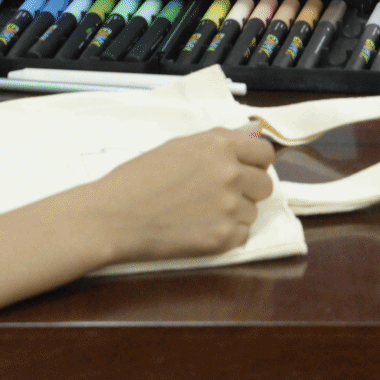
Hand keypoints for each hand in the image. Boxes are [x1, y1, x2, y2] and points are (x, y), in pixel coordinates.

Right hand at [84, 127, 276, 262]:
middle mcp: (230, 173)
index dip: (256, 163)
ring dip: (235, 213)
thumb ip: (216, 144)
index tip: (247, 170)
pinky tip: (200, 229)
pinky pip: (242, 235)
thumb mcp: (179, 146)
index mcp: (220, 145)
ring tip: (202, 213)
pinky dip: (226, 234)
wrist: (114, 215)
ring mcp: (229, 207)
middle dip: (249, 190)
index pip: (265, 153)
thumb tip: (246, 141)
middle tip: (222, 195)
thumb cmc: (138, 178)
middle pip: (265, 185)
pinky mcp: (223, 238)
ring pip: (253, 211)